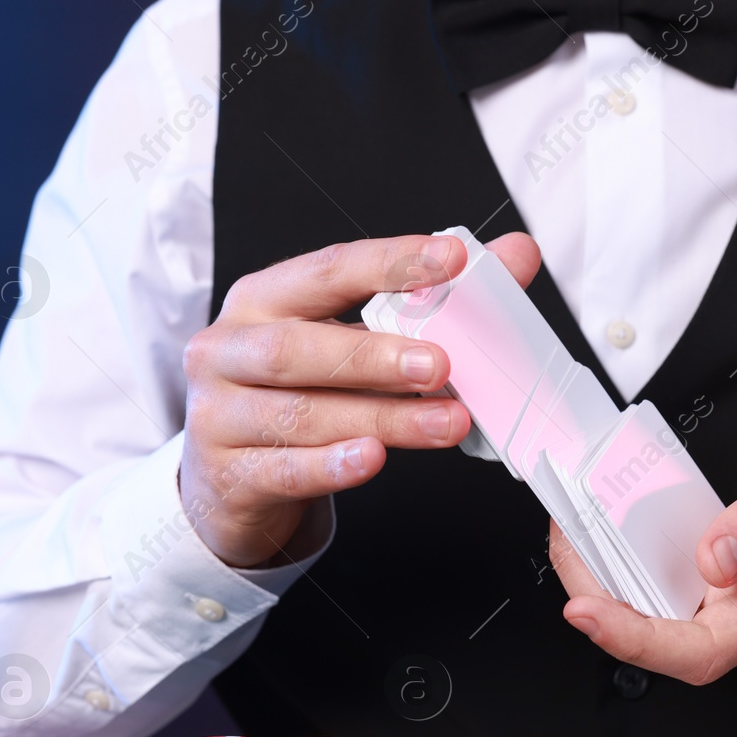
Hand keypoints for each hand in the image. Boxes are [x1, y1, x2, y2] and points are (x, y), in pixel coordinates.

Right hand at [180, 232, 540, 567]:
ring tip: (446, 422)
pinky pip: (286, 469)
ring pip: (301, 414)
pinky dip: (333, 465)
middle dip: (375, 355)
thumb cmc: (302, 394)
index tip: (452, 260)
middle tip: (440, 364)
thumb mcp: (354, 341)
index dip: (390, 263)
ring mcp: (221, 415)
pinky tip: (374, 459)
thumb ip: (433, 300)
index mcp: (264, 300)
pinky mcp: (231, 474)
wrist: (233, 480)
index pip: (328, 270)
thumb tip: (514, 255)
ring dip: (381, 418)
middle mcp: (230, 350)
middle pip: (298, 347)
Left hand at [550, 421, 736, 683]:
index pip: (700, 651)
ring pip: (650, 619)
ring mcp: (728, 612)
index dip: (636, 641)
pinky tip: (599, 534)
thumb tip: (716, 560)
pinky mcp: (712, 594)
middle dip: (599, 602)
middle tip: (566, 540)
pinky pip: (656, 594)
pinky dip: (620, 567)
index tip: (586, 609)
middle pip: (660, 642)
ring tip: (571, 530)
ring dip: (601, 584)